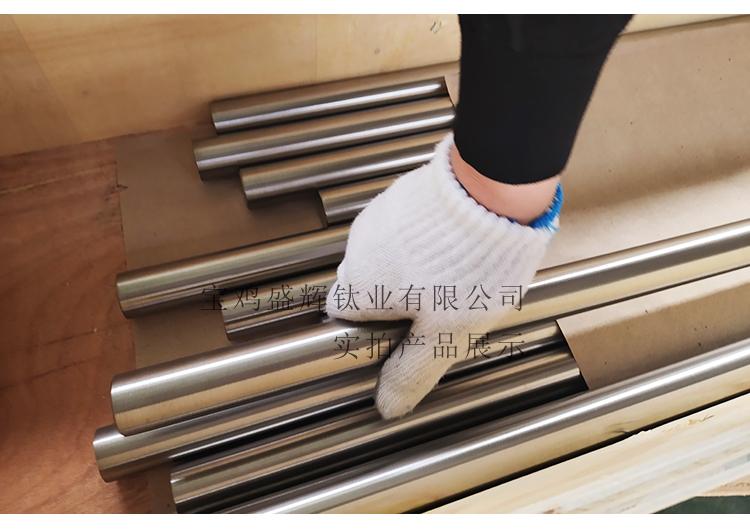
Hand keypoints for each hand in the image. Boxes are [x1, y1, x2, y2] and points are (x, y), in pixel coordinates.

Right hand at [325, 133, 561, 418]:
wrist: (494, 190)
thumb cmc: (469, 264)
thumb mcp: (445, 334)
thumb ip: (412, 370)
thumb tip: (388, 405)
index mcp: (361, 284)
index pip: (342, 315)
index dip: (369, 328)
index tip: (398, 333)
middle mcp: (360, 247)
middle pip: (365, 284)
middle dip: (395, 298)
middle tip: (436, 305)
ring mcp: (380, 215)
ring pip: (385, 255)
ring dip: (409, 268)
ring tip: (452, 272)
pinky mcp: (402, 193)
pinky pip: (402, 227)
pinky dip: (421, 240)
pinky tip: (452, 244)